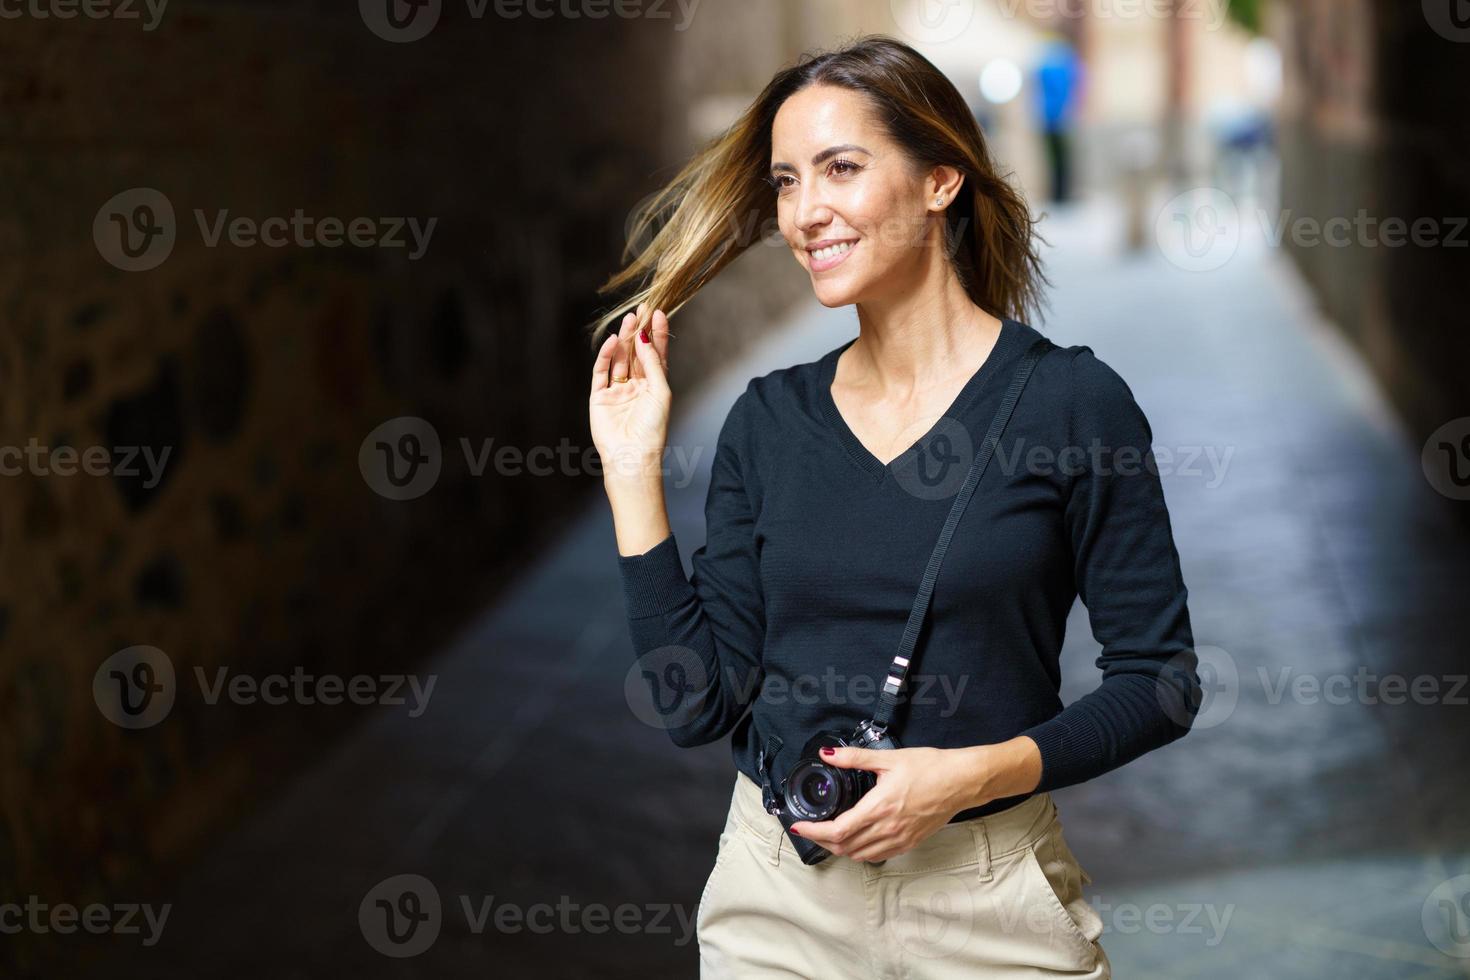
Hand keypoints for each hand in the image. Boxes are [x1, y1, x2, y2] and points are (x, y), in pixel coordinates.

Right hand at [590, 303, 671, 483]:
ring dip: (624, 339)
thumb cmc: (652, 428)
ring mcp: (617, 391)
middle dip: (639, 332)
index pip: (656, 354)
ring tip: (629, 319)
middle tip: (641, 310)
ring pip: (620, 359)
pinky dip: (606, 356)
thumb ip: (652, 364)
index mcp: (654, 387)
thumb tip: (645, 337)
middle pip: (637, 353)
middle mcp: (635, 387)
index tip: (659, 313)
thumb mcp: (660, 391)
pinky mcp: (599, 397)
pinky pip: (601, 371)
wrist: (632, 455)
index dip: (657, 334)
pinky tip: (613, 342)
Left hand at [789, 738, 1042, 862]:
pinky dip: (861, 852)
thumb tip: (828, 754)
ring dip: (840, 848)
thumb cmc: (931, 767)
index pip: (838, 830)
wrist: (962, 781)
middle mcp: (888, 828)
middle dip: (821, 841)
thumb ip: (854, 757)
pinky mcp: (911, 842)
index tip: (800, 826)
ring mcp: (900, 838)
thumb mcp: (889, 758)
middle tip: (809, 829)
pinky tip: (857, 840)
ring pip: (860, 854)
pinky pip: (879, 855)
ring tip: (828, 835)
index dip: (814, 832)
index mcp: (879, 807)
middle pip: (844, 847)